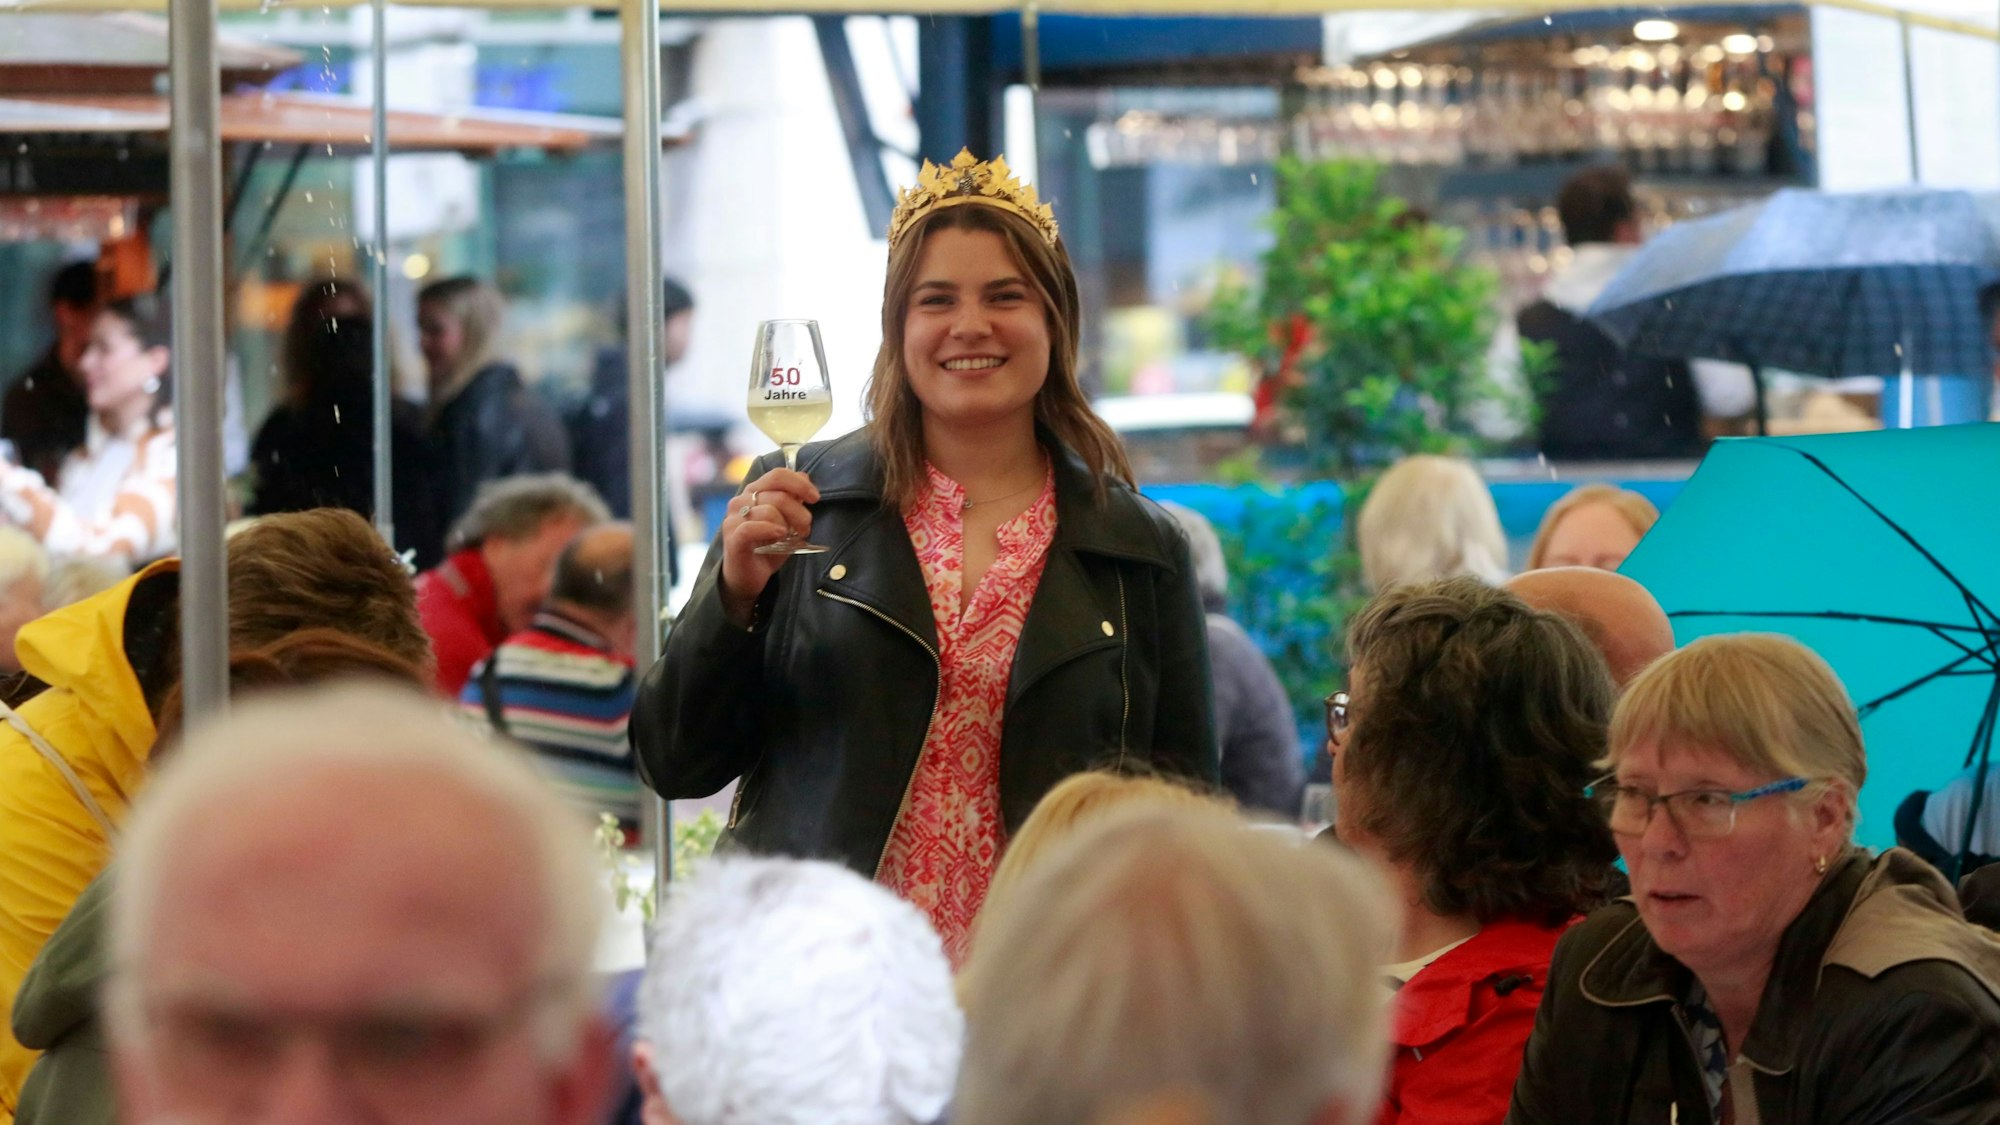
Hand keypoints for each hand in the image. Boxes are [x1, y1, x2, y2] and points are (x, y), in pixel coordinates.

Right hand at [718, 467, 819, 626]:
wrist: (748, 577)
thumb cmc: (767, 548)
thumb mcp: (786, 521)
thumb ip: (793, 500)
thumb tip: (805, 476)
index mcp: (754, 492)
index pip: (777, 475)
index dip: (799, 484)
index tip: (815, 498)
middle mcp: (741, 501)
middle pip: (778, 494)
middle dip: (799, 512)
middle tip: (804, 528)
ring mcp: (734, 518)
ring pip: (769, 510)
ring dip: (787, 526)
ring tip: (789, 538)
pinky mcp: (732, 537)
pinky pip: (752, 527)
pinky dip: (770, 530)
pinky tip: (779, 536)